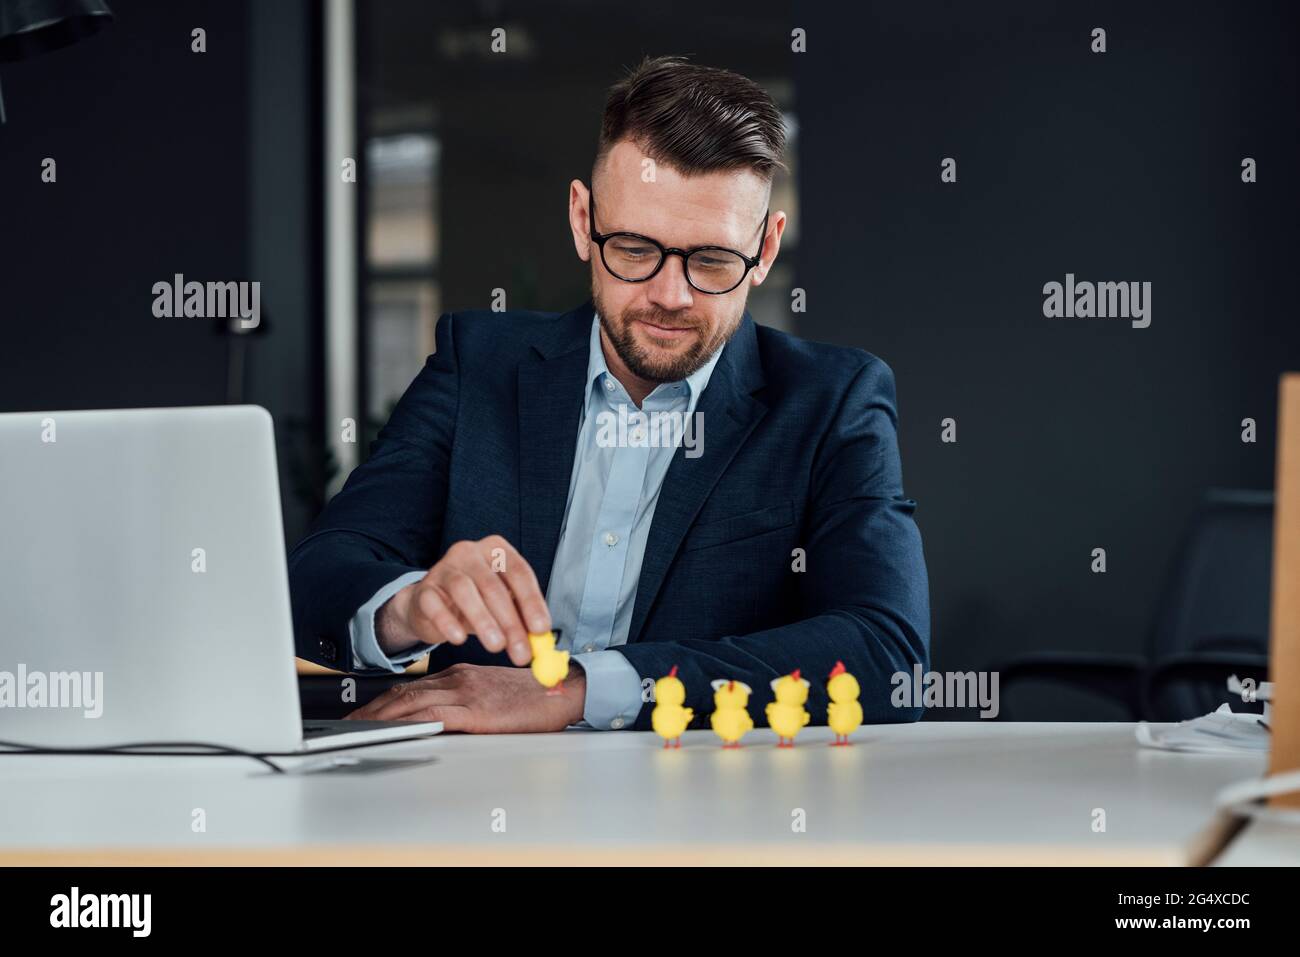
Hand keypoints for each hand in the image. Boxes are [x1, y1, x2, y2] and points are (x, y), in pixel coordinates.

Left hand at [345, 662, 586, 732]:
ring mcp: (467, 693)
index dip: (385, 700)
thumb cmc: (537, 696)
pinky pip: (434, 716)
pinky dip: (408, 722)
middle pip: (405, 694)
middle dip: (373, 709)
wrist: (564, 689)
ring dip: (381, 717)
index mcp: (462, 675)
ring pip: (412, 703)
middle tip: (349, 721)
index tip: (366, 712)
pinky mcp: (476, 710)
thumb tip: (446, 719)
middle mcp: (459, 679)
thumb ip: (469, 701)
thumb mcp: (495, 694)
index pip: (414, 687)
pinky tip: (394, 729)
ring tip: (358, 728)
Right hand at [377, 535, 549, 665]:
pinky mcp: (424, 589)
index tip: (541, 630)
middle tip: (521, 651)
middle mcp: (469, 552)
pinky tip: (459, 639)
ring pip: (464, 590)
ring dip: (483, 621)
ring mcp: (443, 568)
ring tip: (496, 646)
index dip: (532, 602)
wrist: (430, 606)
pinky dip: (448, 622)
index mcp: (496, 550)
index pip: (519, 572)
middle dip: (511, 622)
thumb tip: (542, 642)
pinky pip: (435, 604)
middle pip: (493, 585)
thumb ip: (522, 620)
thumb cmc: (476, 603)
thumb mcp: (503, 606)